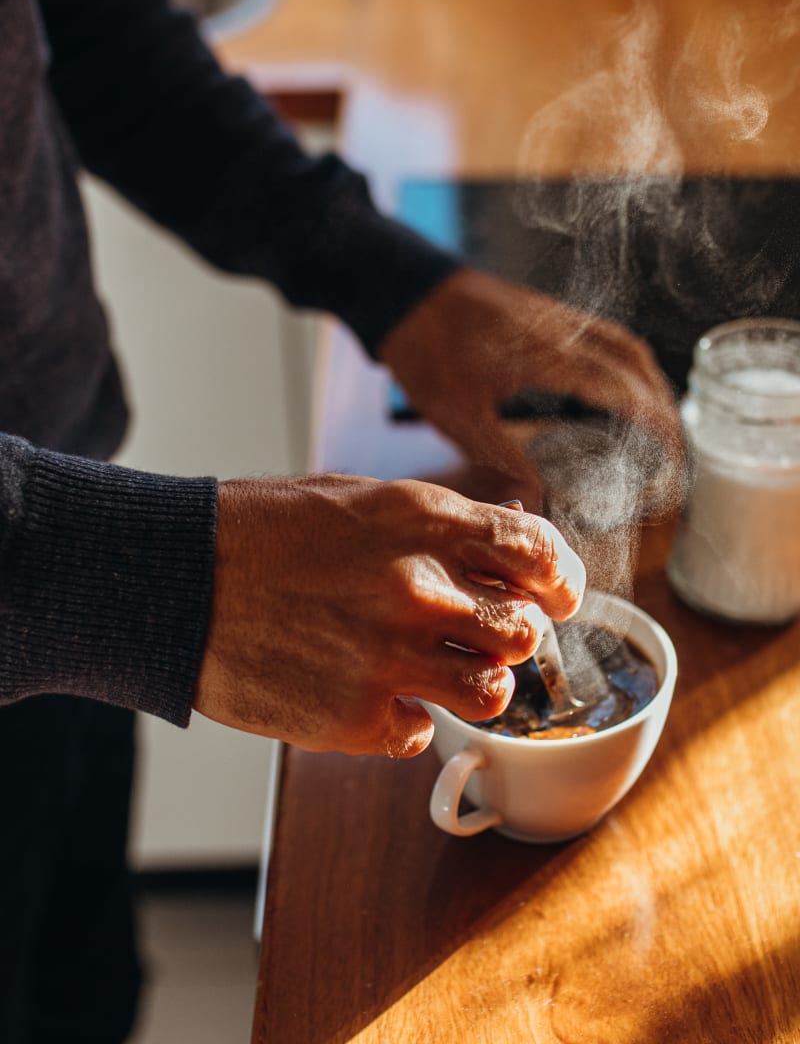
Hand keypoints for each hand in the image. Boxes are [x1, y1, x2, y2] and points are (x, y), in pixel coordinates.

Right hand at [194, 475, 584, 756]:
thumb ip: (439, 522)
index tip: (557, 594)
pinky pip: (422, 731)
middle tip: (486, 635)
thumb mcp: (358, 498)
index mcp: (422, 521)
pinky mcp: (357, 717)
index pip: (537, 551)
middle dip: (514, 635)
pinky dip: (407, 718)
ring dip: (476, 684)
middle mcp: (418, 588)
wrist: (176, 579)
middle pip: (525, 632)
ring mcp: (390, 658)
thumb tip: (509, 533)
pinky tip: (372, 693)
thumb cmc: (262, 531)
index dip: (560, 578)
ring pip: (493, 693)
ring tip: (439, 672)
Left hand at [379, 268, 682, 481]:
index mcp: (547, 355)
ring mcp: (556, 316)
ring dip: (647, 380)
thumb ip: (502, 455)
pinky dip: (624, 362)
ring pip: (623, 343)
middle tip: (672, 448)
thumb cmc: (425, 350)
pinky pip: (602, 334)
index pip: (622, 387)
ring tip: (656, 422)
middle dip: (661, 404)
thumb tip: (539, 497)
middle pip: (635, 361)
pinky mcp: (545, 312)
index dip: (655, 420)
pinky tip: (616, 387)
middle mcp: (562, 330)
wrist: (403, 290)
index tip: (673, 452)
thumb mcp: (457, 415)